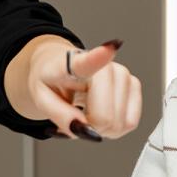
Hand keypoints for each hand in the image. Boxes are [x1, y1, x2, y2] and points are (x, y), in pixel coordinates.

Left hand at [14, 38, 142, 139]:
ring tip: (88, 113)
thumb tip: (85, 129)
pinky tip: (103, 115)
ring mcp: (123, 74)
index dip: (101, 56)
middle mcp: (105, 66)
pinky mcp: (134, 85)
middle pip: (105, 118)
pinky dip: (115, 128)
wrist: (62, 70)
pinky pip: (130, 123)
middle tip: (78, 118)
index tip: (111, 47)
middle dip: (91, 128)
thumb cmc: (53, 82)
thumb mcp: (42, 100)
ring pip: (119, 123)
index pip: (88, 61)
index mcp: (74, 64)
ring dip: (102, 129)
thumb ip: (61, 116)